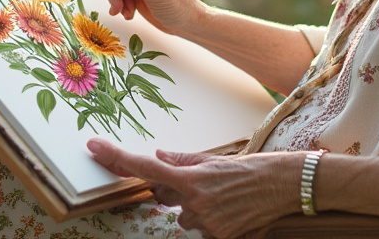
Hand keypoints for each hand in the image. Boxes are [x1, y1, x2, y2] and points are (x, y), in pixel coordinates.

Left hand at [87, 138, 301, 237]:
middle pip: (165, 198)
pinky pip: (203, 229)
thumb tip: (159, 156)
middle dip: (176, 191)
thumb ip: (183, 161)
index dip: (116, 159)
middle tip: (204, 183)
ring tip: (224, 198)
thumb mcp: (215, 160)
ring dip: (196, 208)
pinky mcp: (220, 238)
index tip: (94, 148)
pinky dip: (212, 221)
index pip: (146, 167)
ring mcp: (207, 224)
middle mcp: (195, 203)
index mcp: (192, 178)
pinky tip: (231, 211)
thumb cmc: (252, 170)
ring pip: (184, 217)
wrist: (284, 186)